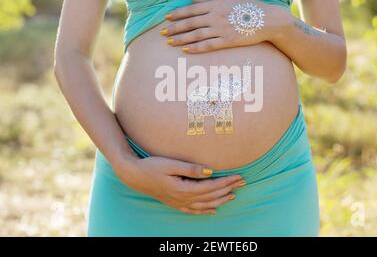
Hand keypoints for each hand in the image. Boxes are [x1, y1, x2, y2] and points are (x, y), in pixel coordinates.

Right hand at [113, 154, 245, 215]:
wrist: (134, 175)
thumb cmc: (152, 166)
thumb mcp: (171, 164)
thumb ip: (190, 168)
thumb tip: (209, 171)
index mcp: (184, 188)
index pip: (211, 186)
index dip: (226, 182)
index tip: (239, 177)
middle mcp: (183, 198)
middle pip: (211, 196)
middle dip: (228, 189)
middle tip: (242, 183)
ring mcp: (179, 203)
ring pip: (205, 205)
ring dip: (220, 200)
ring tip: (233, 195)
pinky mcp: (174, 203)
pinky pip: (193, 211)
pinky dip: (205, 211)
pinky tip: (213, 211)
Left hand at [161, 0, 287, 52]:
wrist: (267, 20)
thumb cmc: (249, 7)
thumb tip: (193, 0)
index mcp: (215, 4)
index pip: (191, 9)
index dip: (178, 14)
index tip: (167, 18)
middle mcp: (216, 16)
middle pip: (190, 23)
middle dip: (175, 28)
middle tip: (162, 33)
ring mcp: (222, 29)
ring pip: (196, 35)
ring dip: (182, 39)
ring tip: (170, 42)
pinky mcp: (228, 41)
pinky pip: (209, 45)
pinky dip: (196, 48)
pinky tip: (186, 50)